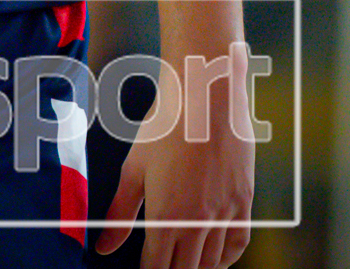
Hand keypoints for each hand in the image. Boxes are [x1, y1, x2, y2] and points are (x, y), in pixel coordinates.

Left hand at [93, 44, 254, 268]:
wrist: (207, 97)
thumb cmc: (165, 127)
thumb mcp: (134, 168)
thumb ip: (120, 212)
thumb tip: (103, 246)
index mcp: (169, 215)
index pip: (159, 265)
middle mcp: (201, 221)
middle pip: (187, 268)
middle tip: (159, 267)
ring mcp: (227, 213)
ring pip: (213, 262)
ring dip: (197, 268)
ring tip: (181, 266)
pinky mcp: (245, 202)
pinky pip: (238, 243)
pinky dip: (226, 258)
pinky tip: (214, 260)